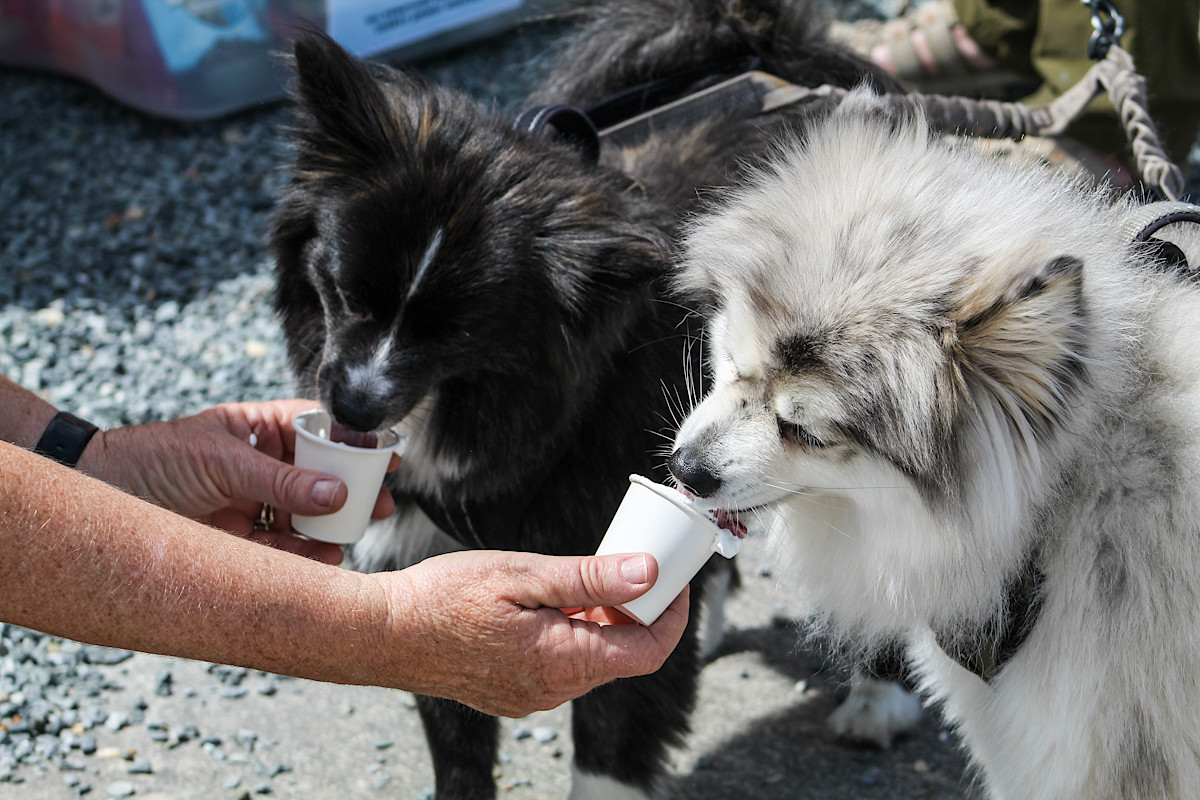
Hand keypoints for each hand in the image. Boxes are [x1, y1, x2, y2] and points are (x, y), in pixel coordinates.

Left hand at [79, 400, 397, 562]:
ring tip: (353, 532)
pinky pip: (283, 550)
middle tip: (382, 502)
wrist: (96, 498)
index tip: (384, 454)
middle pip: (318, 476)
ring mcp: (249, 504)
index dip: (351, 442)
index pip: (315, 429)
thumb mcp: (221, 460)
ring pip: (304, 516)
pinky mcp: (238, 542)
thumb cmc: (151, 460)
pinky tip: (326, 555)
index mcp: (256, 430)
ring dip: (331, 526)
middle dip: (351, 490)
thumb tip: (336, 493)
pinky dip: (306, 556)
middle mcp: (258, 466)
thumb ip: (281, 479)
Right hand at [372, 550, 689, 716]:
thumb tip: (648, 573)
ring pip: (592, 658)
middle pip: (622, 655)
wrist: (381, 632)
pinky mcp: (514, 691)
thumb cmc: (442, 598)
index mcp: (562, 662)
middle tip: (627, 563)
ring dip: (601, 620)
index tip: (673, 578)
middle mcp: (553, 690)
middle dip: (635, 610)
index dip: (671, 613)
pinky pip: (563, 664)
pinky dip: (572, 633)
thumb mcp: (523, 574)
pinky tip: (551, 602)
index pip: (648, 651)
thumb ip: (590, 578)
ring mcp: (532, 695)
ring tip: (581, 578)